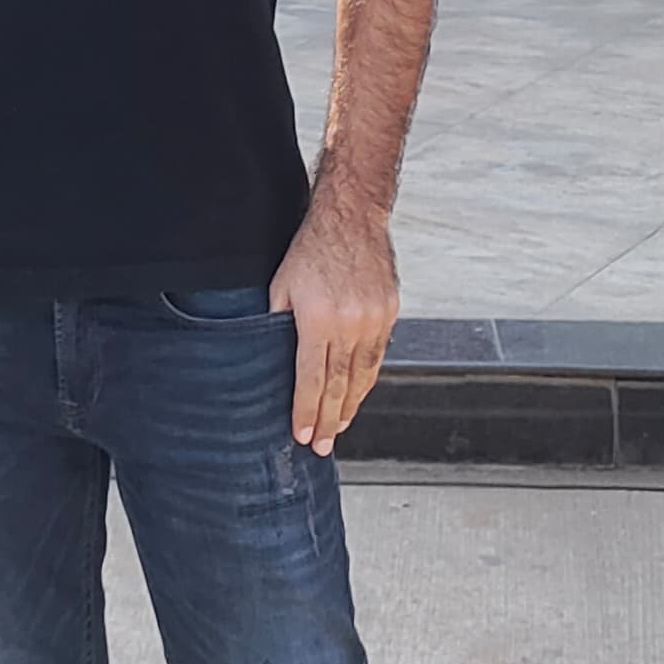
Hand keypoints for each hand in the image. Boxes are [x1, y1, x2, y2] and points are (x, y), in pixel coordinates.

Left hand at [270, 192, 399, 455]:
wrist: (352, 217)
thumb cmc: (309, 249)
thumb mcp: (280, 285)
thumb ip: (278, 324)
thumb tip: (273, 362)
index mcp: (318, 318)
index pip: (312, 378)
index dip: (307, 411)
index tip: (303, 435)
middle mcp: (350, 322)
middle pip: (339, 385)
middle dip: (329, 420)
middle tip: (322, 447)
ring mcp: (374, 318)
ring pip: (362, 375)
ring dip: (350, 406)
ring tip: (339, 428)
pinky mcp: (390, 312)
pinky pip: (377, 356)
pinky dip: (366, 380)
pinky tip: (356, 394)